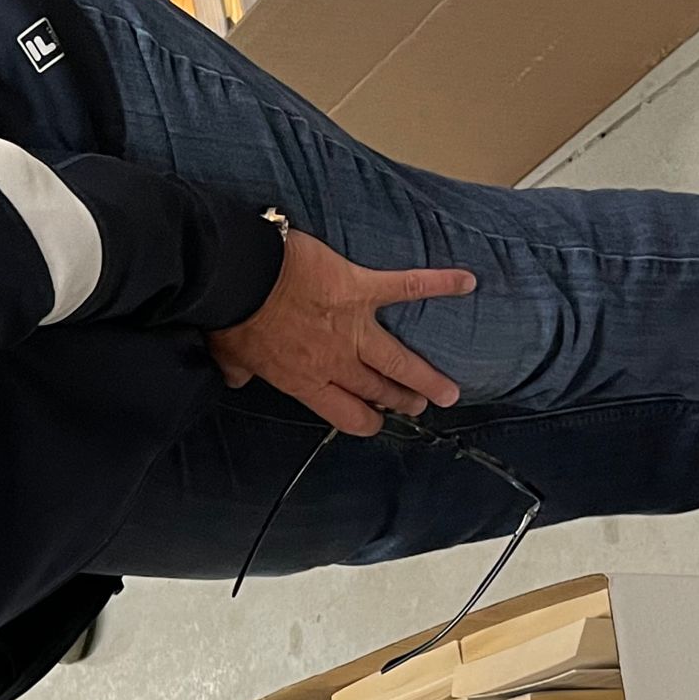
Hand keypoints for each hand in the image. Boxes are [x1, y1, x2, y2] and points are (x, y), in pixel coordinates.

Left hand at [209, 229, 475, 436]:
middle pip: (377, 389)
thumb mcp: (231, 358)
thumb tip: (236, 378)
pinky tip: (467, 282)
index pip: (345, 413)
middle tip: (421, 405)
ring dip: (426, 376)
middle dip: (401, 400)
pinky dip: (439, 282)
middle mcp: (335, 360)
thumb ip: (240, 372)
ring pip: (399, 359)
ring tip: (449, 390)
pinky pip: (407, 286)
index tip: (377, 421)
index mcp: (305, 380)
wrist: (241, 279)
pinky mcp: (362, 288)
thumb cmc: (233, 318)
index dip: (364, 420)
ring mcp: (353, 326)